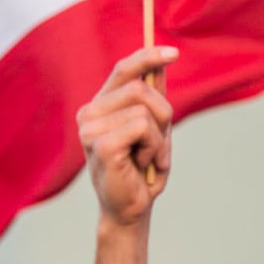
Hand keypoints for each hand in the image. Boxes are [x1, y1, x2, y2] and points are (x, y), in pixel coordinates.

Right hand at [77, 47, 178, 225]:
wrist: (130, 211)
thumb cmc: (141, 172)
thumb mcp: (153, 130)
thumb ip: (153, 98)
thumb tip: (162, 62)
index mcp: (99, 107)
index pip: (123, 69)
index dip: (148, 56)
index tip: (173, 53)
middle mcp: (89, 113)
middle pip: (141, 88)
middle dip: (164, 115)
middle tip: (158, 144)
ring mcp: (91, 128)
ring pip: (145, 110)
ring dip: (159, 137)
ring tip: (147, 158)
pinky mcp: (101, 144)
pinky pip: (143, 127)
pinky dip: (153, 147)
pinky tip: (141, 164)